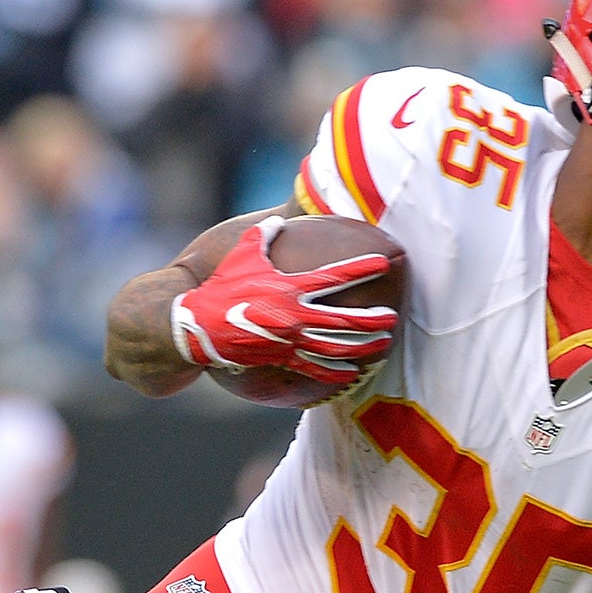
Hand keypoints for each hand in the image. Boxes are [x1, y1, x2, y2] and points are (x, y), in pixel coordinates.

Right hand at [171, 216, 395, 382]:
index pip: (334, 277)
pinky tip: (353, 373)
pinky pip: (314, 369)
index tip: (383, 262)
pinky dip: (336, 372)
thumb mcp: (242, 253)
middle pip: (344, 320)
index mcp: (290, 288)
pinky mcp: (282, 359)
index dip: (360, 269)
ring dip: (363, 347)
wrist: (200, 327)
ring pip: (336, 348)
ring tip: (384, 344)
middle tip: (392, 317)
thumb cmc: (222, 287)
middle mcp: (295, 316)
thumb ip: (264, 234)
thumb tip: (278, 219)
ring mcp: (290, 341)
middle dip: (372, 320)